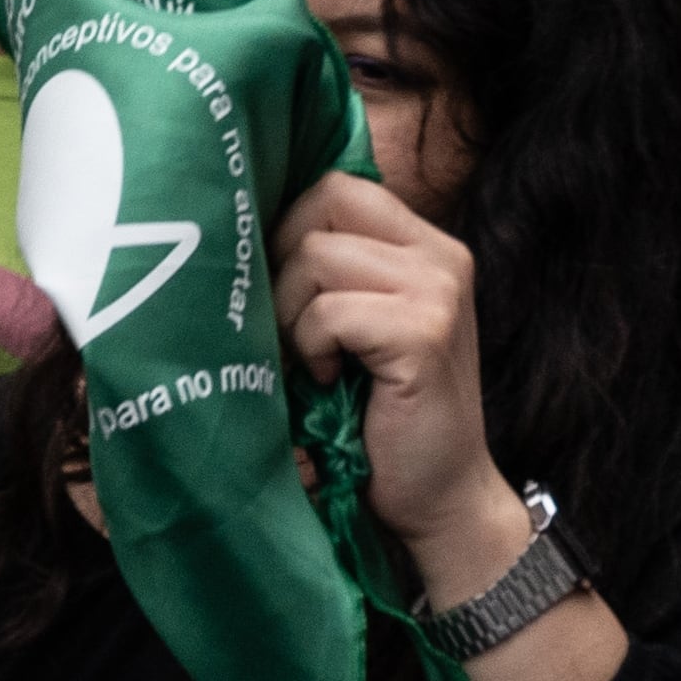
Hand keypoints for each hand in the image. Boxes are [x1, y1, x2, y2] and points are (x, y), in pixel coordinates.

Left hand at [272, 172, 519, 593]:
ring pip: (317, 257)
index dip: (289, 226)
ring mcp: (439, 291)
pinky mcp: (425, 332)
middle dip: (282, 265)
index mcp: (427, 246)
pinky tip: (329, 380)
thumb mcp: (356, 324)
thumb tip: (239, 226)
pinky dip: (311, 346)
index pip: (336, 186)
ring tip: (311, 358)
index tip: (279, 285)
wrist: (438, 494)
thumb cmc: (378, 411)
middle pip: (321, 205)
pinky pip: (329, 311)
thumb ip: (329, 271)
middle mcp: (442, 256)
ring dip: (291, 314)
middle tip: (289, 327)